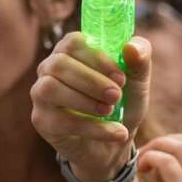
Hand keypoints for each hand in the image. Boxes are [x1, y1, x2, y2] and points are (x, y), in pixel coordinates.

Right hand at [30, 33, 151, 181]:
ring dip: (86, 101)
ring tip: (110, 111)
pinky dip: (94, 128)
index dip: (98, 58)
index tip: (120, 77)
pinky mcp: (42, 121)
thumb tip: (131, 47)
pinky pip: (61, 121)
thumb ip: (140, 59)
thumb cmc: (123, 102)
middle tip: (116, 96)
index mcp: (71, 50)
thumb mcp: (138, 80)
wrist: (117, 140)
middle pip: (58, 64)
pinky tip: (117, 132)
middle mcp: (50, 68)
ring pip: (50, 89)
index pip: (73, 42)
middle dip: (91, 81)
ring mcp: (41, 94)